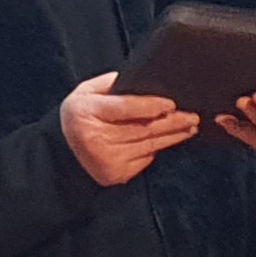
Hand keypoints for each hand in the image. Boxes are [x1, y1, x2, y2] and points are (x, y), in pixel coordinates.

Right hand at [63, 73, 200, 186]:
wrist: (63, 152)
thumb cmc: (80, 116)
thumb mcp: (86, 92)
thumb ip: (113, 84)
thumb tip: (144, 82)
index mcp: (86, 113)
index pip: (125, 108)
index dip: (151, 106)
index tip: (171, 104)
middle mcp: (96, 139)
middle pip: (143, 129)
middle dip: (172, 122)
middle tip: (191, 116)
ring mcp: (107, 160)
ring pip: (150, 145)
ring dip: (173, 136)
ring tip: (189, 127)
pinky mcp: (116, 174)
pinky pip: (146, 158)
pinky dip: (158, 148)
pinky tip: (170, 139)